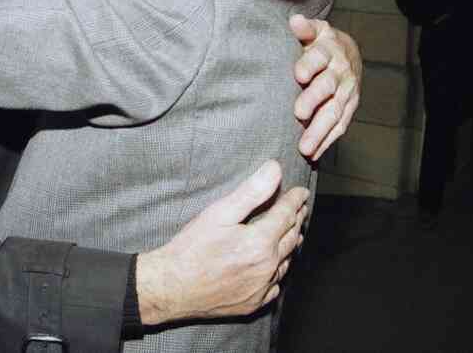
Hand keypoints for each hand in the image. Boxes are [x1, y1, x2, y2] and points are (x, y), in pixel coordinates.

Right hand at [136, 160, 308, 323]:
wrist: (171, 287)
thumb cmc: (191, 249)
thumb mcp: (219, 213)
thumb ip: (251, 191)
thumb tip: (274, 169)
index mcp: (260, 242)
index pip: (287, 215)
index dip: (295, 200)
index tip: (301, 192)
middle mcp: (267, 267)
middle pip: (291, 238)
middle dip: (297, 220)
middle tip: (299, 209)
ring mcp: (262, 288)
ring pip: (286, 262)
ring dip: (291, 244)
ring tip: (292, 232)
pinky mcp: (254, 303)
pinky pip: (276, 284)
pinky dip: (278, 270)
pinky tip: (274, 264)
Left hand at [290, 14, 361, 160]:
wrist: (346, 54)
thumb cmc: (319, 43)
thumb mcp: (313, 31)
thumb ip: (304, 29)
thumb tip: (295, 20)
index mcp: (329, 51)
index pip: (320, 57)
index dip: (310, 64)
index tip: (299, 74)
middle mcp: (341, 72)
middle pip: (328, 87)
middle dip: (314, 100)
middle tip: (298, 113)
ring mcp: (347, 93)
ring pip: (334, 112)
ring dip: (319, 130)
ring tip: (304, 147)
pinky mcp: (349, 108)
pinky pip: (340, 126)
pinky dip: (327, 141)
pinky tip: (314, 153)